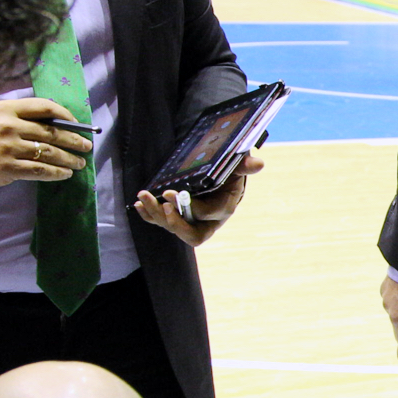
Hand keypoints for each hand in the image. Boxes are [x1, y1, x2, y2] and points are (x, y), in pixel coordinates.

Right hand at [0, 97, 88, 189]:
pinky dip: (56, 173)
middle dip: (74, 140)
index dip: (66, 116)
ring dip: (68, 159)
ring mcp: (9, 148)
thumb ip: (22, 116)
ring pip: (48, 153)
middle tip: (86, 146)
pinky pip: (39, 170)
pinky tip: (64, 174)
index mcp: (7, 108)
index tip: (77, 124)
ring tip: (79, 163)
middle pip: (51, 132)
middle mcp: (10, 126)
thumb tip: (57, 124)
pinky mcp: (7, 168)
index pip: (44, 107)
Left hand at [133, 150, 263, 245]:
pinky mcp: (178, 216)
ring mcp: (191, 220)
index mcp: (224, 208)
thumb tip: (258, 163)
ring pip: (173, 227)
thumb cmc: (229, 167)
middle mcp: (208, 220)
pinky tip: (139, 205)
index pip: (208, 215)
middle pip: (192, 234)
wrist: (218, 170)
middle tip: (163, 205)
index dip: (190, 208)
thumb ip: (244, 165)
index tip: (172, 192)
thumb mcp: (237, 163)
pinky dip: (149, 216)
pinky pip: (162, 222)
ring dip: (156, 214)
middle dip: (174, 223)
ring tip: (144, 197)